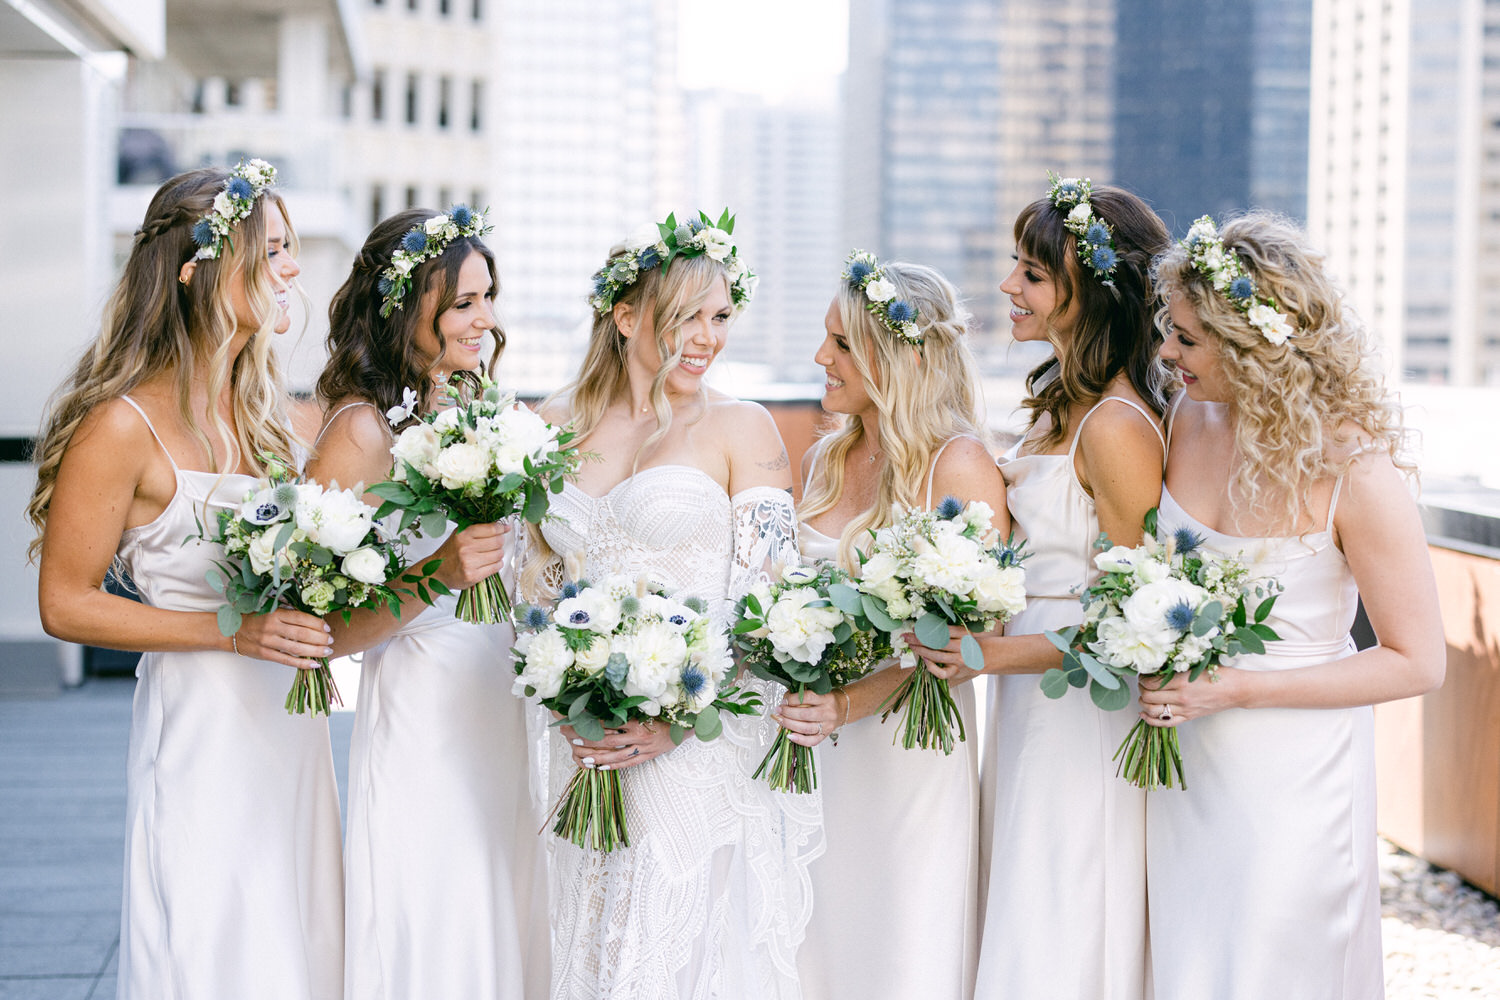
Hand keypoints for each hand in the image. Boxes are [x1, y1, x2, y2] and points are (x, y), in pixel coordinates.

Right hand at [234, 607, 332, 669]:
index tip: (327, 627)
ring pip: (297, 648)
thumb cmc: (253, 620)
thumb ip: (288, 613)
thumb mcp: (270, 610)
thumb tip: (312, 619)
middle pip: (302, 633)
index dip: (317, 623)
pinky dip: (302, 663)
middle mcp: (272, 627)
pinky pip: (287, 660)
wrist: (231, 632)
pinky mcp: (265, 654)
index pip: (301, 618)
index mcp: (275, 613)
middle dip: (320, 638)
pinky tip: (314, 664)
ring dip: (315, 651)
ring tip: (327, 651)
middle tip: (331, 640)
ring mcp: (268, 642)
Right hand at [431, 521, 510, 589]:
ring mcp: (469, 563)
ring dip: (498, 554)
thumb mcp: (459, 535)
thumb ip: (477, 529)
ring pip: (498, 555)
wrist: (437, 572)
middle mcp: (466, 548)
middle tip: (496, 543)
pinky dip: (497, 564)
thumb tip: (501, 526)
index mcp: (463, 534)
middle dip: (500, 542)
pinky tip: (490, 563)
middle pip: (497, 542)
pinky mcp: (473, 576)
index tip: (505, 528)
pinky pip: (495, 567)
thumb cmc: (450, 553)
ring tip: (491, 554)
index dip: (501, 528)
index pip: (491, 528)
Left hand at [565, 718, 679, 770]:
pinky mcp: (647, 757)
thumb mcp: (646, 710)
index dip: (592, 724)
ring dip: (598, 757)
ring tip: (584, 758)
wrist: (685, 726)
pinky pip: (627, 764)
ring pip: (616, 755)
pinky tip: (601, 768)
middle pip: (608, 740)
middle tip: (574, 740)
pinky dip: (613, 766)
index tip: (578, 722)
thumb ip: (628, 711)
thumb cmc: (664, 715)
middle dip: (590, 741)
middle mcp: (638, 735)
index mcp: (636, 721)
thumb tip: (606, 708)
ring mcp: (642, 748)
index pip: (610, 723)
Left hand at [772, 689, 840, 746]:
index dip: (793, 699)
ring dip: (790, 725)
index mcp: (827, 698)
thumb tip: (786, 699)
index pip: (807, 697)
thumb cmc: (827, 699)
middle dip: (788, 713)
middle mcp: (828, 712)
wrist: (843, 709)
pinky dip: (799, 740)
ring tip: (781, 720)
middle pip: (805, 715)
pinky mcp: (825, 735)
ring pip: (806, 728)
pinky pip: (812, 741)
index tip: (784, 699)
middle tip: (779, 710)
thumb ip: (804, 693)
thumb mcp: (819, 691)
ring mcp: (827, 726)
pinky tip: (790, 736)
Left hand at [904, 625, 982, 682]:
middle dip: (919, 639)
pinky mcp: (956, 672)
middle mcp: (962, 647)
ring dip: (921, 651)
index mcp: (964, 633)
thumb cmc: (968, 642)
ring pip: (937, 656)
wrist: (984, 657)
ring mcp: (959, 661)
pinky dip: (931, 667)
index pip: (943, 630)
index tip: (915, 628)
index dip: (927, 629)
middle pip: (938, 642)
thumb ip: (947, 629)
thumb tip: (923, 626)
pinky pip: (941, 673)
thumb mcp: (962, 632)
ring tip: (911, 646)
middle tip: (907, 636)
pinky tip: (924, 660)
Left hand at [1137, 668, 1247, 726]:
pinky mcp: (1188, 717)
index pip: (1151, 683)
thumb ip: (1177, 667)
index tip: (1144, 674)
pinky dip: (1150, 720)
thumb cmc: (1219, 674)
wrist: (1237, 690)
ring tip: (1144, 695)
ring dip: (1143, 703)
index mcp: (1182, 681)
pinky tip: (1144, 713)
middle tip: (1143, 683)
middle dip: (1141, 689)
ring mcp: (1184, 710)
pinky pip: (1164, 723)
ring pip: (1153, 711)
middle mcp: (1181, 697)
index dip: (1143, 678)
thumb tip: (1156, 667)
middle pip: (1148, 697)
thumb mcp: (1196, 665)